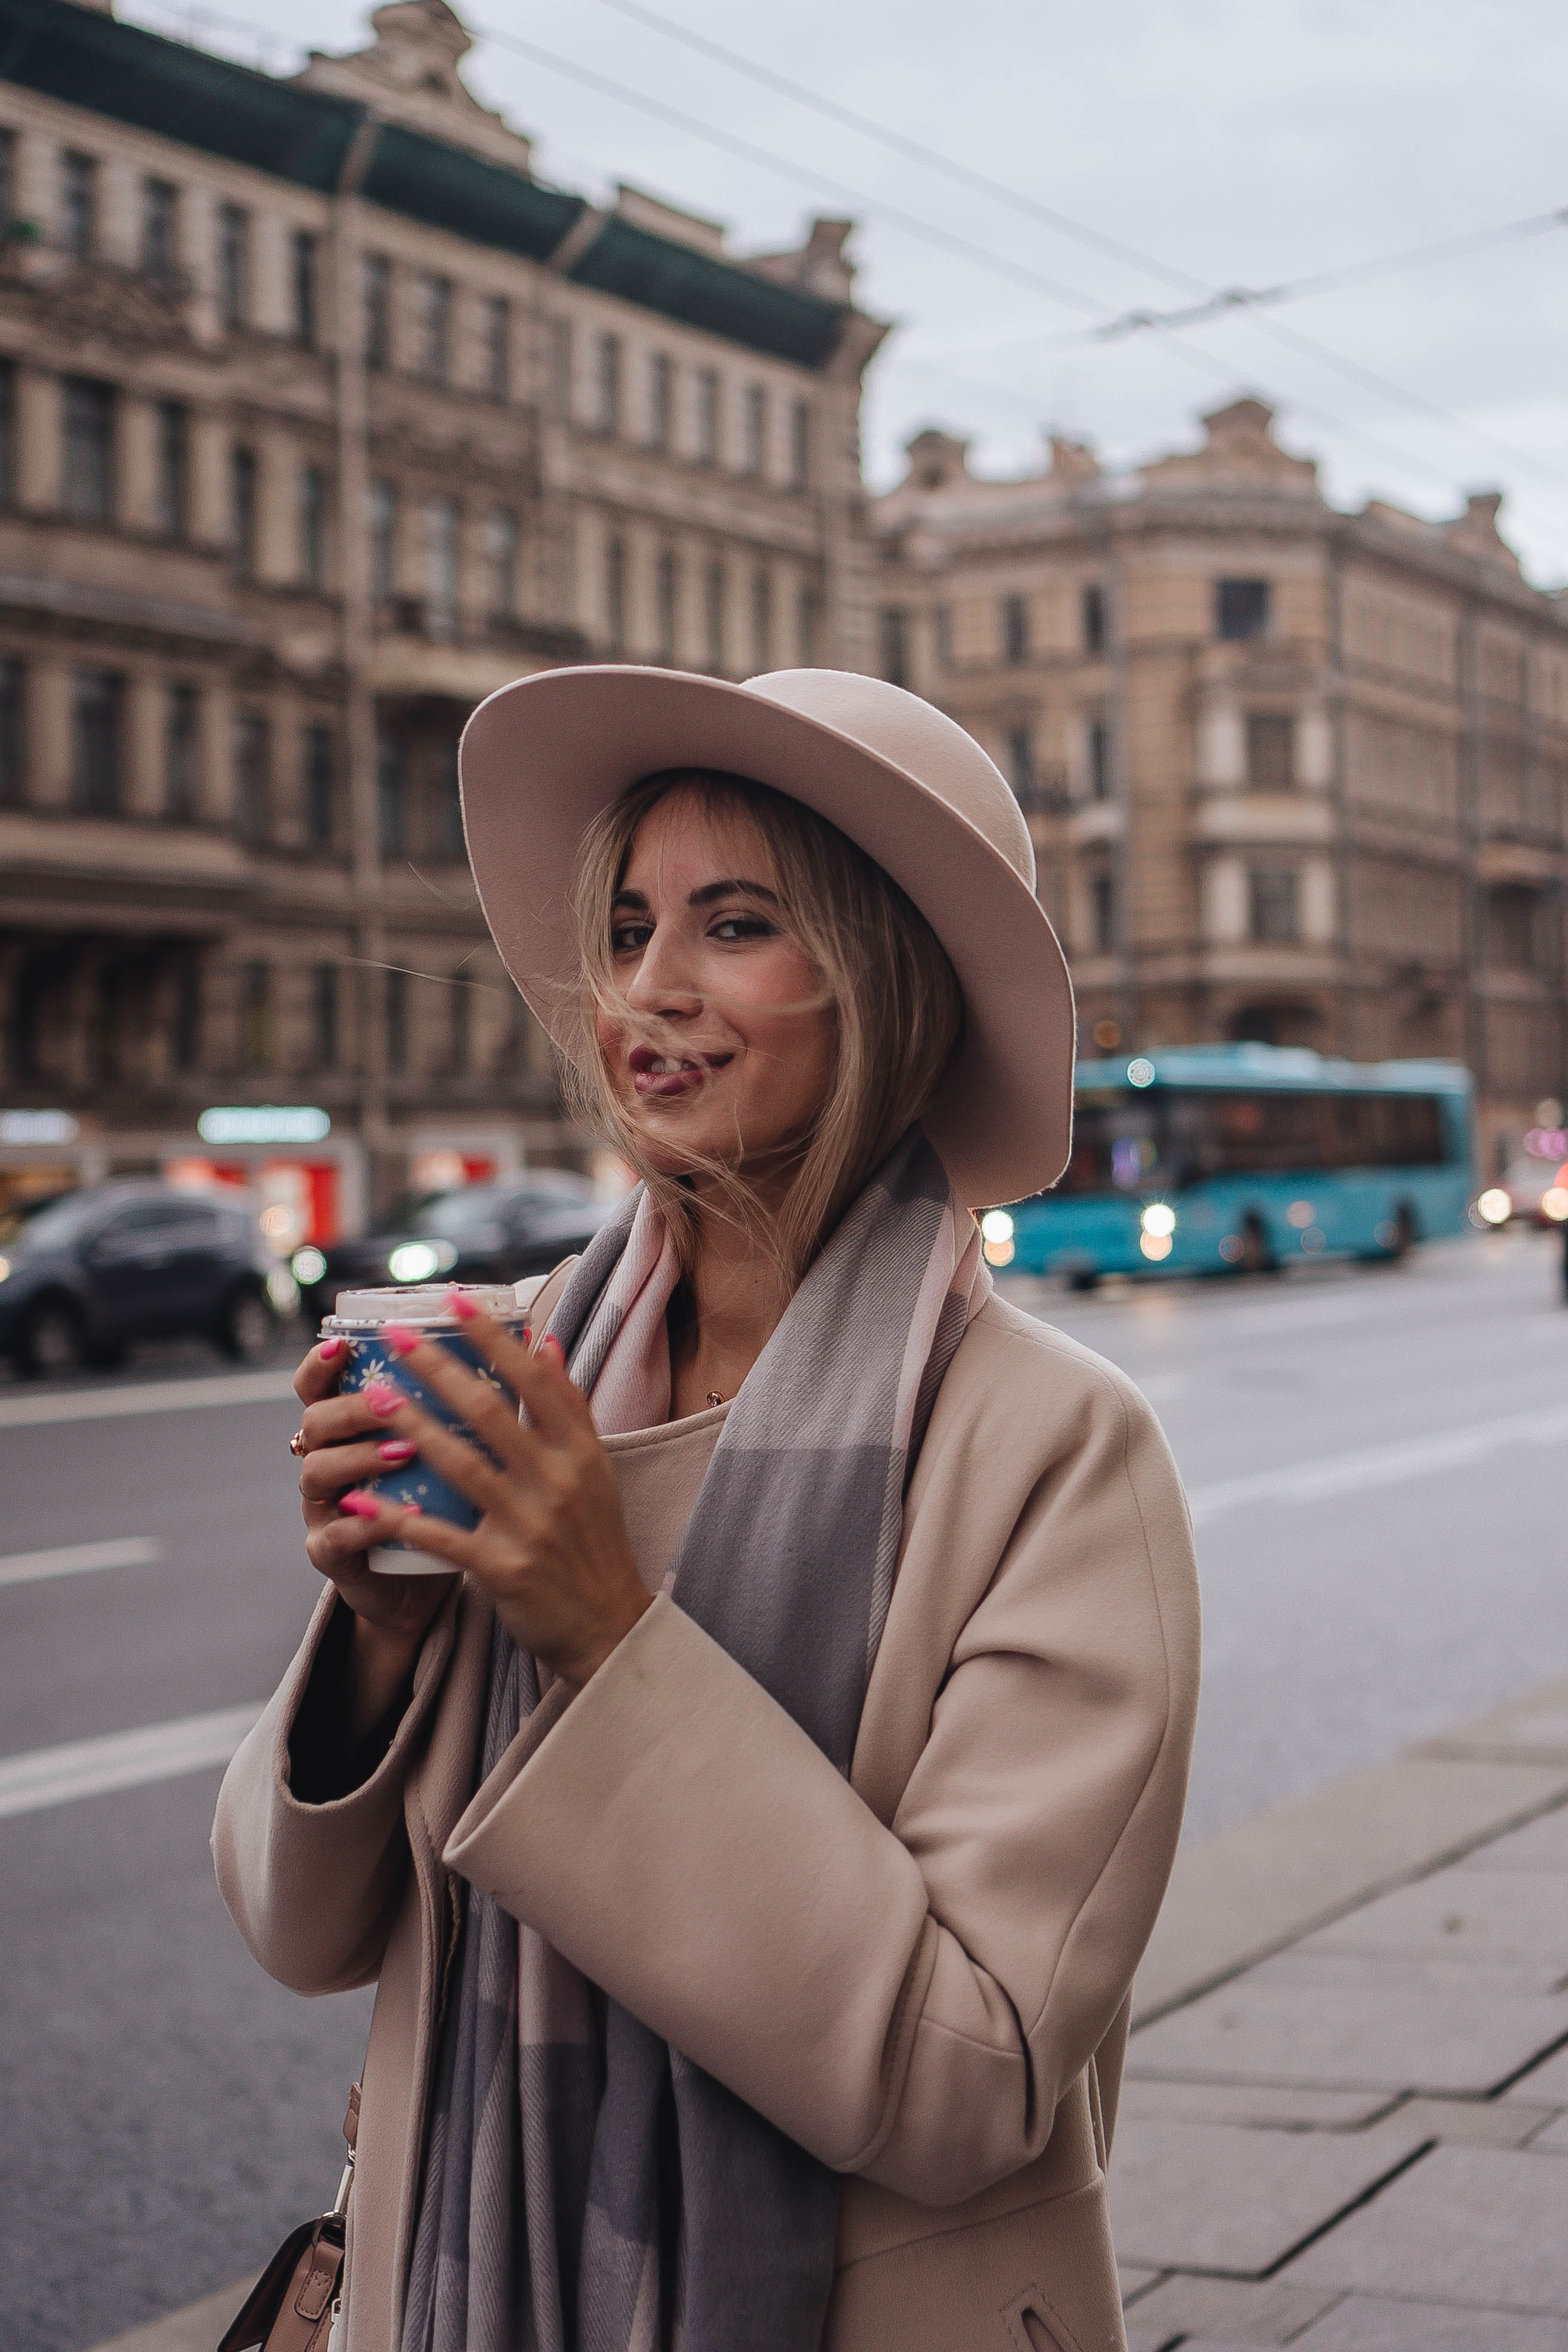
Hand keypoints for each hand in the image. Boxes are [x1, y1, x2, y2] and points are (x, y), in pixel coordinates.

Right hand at [293, 1337, 456, 1744]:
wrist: (422, 1584)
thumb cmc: (447, 1505)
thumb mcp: (463, 1449)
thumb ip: (479, 1400)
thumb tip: (539, 1342)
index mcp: (354, 1426)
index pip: (320, 1384)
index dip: (321, 1364)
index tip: (345, 1344)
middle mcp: (332, 1459)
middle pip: (317, 1420)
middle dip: (351, 1406)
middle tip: (390, 1396)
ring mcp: (327, 1509)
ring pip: (319, 1473)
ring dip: (358, 1458)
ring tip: (402, 1449)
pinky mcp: (333, 1556)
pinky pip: (337, 1537)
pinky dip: (363, 1524)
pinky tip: (390, 1515)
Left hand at [334, 1298, 652, 1688]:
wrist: (608, 1627)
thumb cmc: (592, 1542)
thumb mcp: (595, 1470)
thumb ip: (570, 1406)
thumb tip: (544, 1341)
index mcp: (579, 1452)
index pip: (534, 1380)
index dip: (492, 1338)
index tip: (454, 1300)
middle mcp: (557, 1482)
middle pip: (490, 1412)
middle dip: (439, 1369)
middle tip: (397, 1336)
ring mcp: (529, 1525)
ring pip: (461, 1465)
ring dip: (413, 1429)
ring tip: (374, 1399)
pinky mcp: (502, 1569)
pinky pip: (439, 1536)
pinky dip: (397, 1519)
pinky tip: (358, 1502)